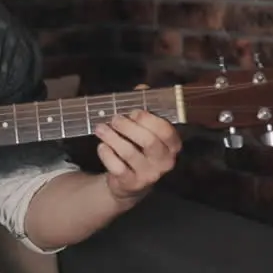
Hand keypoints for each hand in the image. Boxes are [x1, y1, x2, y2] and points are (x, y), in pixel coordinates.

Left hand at [92, 84, 181, 204]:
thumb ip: (144, 109)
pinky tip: (102, 146)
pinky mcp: (131, 183)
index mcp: (172, 146)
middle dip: (128, 127)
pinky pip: (116, 166)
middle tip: (114, 118)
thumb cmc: (138, 149)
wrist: (128, 183)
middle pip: (148, 141)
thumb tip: (142, 88)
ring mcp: (149, 175)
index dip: (149, 119)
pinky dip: (106, 154)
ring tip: (100, 128)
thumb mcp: (144, 130)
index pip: (167, 131)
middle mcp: (165, 161)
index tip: (133, 111)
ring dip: (112, 137)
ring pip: (129, 153)